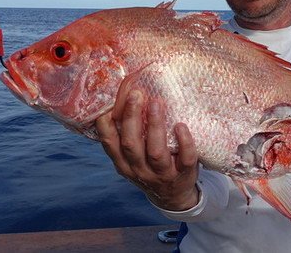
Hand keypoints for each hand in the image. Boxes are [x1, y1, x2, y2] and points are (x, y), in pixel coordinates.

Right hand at [95, 89, 199, 210]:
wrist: (174, 196)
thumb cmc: (150, 167)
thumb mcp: (133, 159)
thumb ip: (127, 136)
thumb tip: (119, 99)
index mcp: (124, 164)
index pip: (110, 144)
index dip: (106, 124)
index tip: (108, 102)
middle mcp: (140, 170)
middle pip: (131, 144)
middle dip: (132, 118)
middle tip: (136, 94)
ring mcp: (162, 174)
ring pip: (156, 151)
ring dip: (155, 126)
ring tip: (156, 103)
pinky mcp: (183, 174)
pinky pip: (185, 158)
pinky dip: (184, 141)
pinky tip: (180, 125)